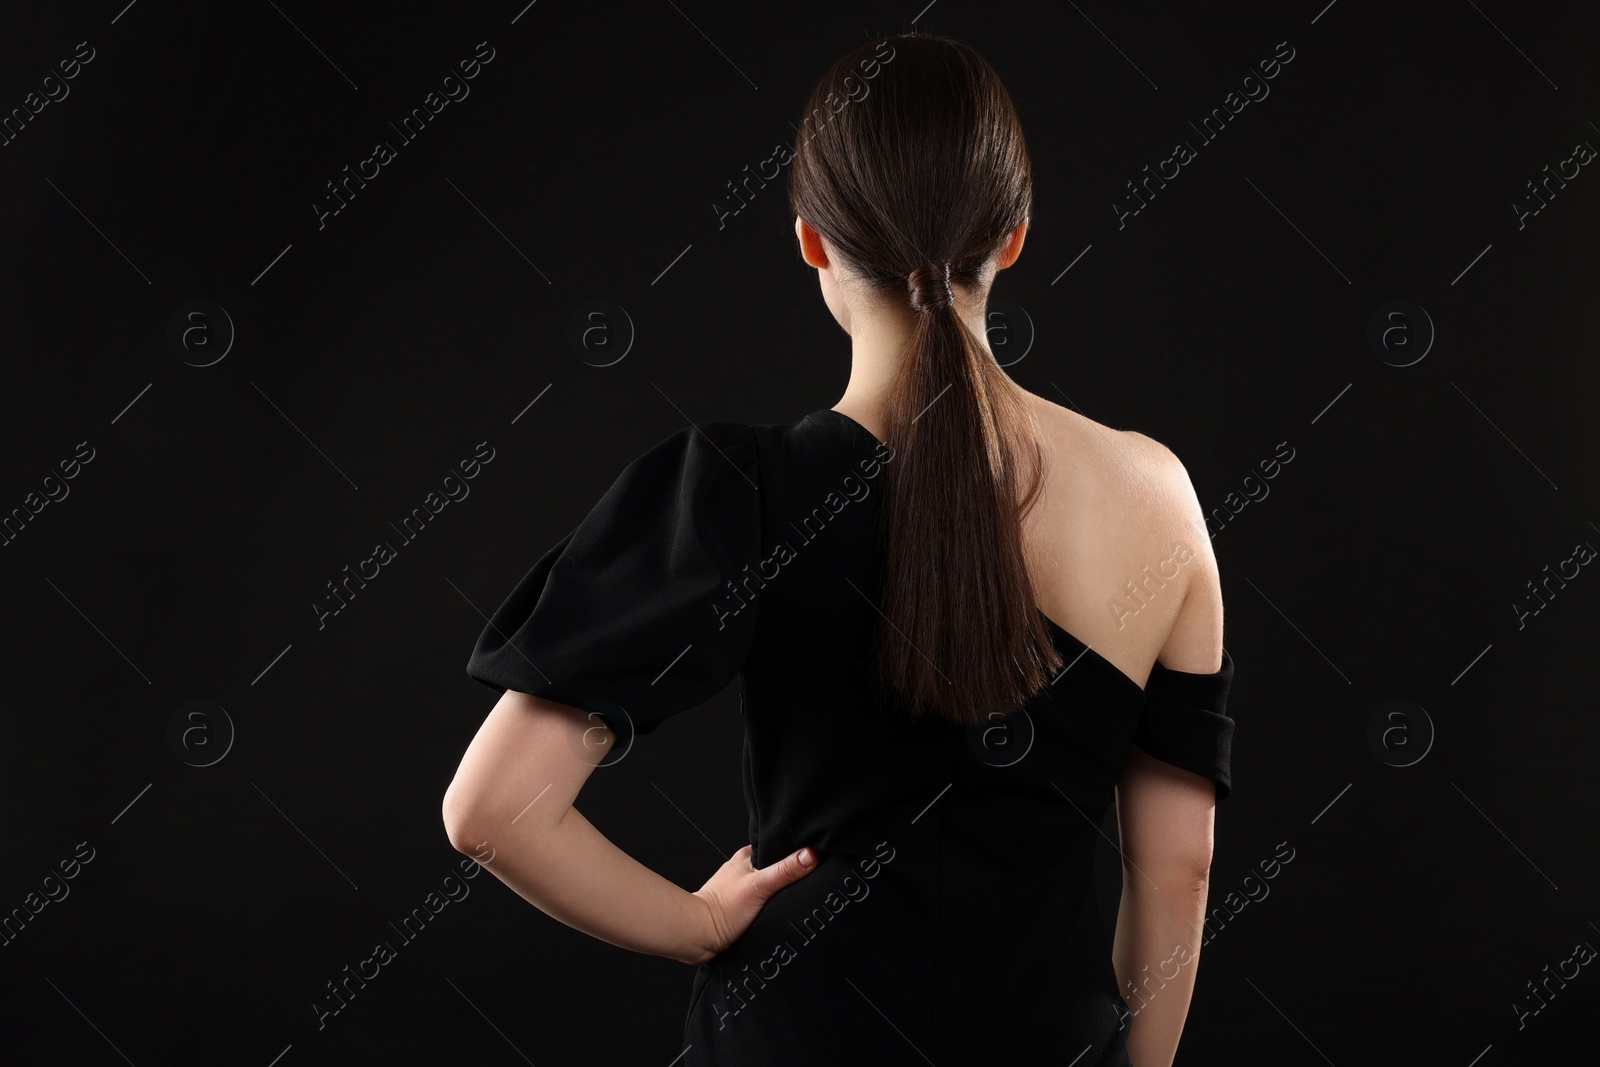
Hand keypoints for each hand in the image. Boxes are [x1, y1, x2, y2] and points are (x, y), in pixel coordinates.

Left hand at [679, 844, 817, 965]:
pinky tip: (782, 914)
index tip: (814, 858)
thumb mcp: (759, 886)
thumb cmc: (722, 909)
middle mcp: (743, 871)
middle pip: (776, 869)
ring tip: (799, 899)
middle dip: (790, 876)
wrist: (698, 937)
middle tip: (811, 882)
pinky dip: (772, 909)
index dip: (795, 852)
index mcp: (746, 856)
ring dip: (781, 895)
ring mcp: (742, 890)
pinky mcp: (741, 909)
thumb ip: (785, 871)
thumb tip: (811, 854)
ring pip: (770, 888)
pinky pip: (764, 905)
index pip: (778, 847)